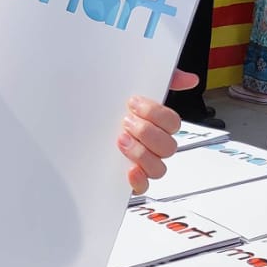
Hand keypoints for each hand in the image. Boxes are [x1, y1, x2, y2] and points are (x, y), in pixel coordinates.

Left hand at [118, 73, 194, 193]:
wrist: (77, 121)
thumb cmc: (109, 107)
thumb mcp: (131, 85)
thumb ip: (164, 79)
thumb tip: (188, 79)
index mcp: (157, 124)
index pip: (173, 123)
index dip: (156, 113)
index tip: (133, 103)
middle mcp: (152, 146)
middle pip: (169, 147)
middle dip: (147, 132)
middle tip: (126, 122)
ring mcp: (142, 163)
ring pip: (159, 168)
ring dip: (141, 153)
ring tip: (121, 140)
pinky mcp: (129, 179)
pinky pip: (143, 187)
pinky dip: (138, 180)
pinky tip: (128, 169)